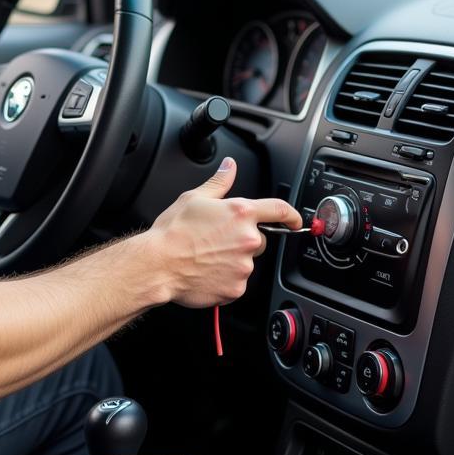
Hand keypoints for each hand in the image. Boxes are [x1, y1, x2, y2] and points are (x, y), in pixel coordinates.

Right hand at [141, 158, 302, 308]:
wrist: (158, 264)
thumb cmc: (173, 231)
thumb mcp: (194, 197)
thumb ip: (219, 182)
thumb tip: (230, 166)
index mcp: (240, 213)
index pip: (279, 210)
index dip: (291, 215)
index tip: (295, 220)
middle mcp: (247, 239)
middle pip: (259, 239)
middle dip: (243, 239)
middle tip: (217, 239)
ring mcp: (243, 266)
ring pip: (246, 261)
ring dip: (233, 259)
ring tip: (206, 256)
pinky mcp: (236, 287)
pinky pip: (237, 281)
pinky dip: (225, 278)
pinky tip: (206, 270)